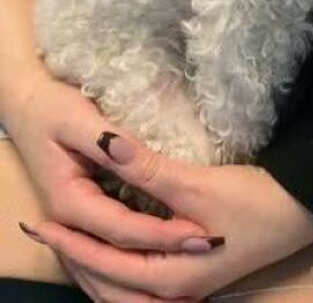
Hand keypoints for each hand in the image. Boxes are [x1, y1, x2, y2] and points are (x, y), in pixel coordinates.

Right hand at [6, 66, 218, 299]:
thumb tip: (126, 152)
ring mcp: (73, 226)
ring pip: (105, 275)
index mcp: (69, 200)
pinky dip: (127, 280)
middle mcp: (70, 222)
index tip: (201, 235)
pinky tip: (157, 285)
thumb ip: (106, 140)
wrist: (27, 107)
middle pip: (115, 261)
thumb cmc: (52, 108)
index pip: (122, 228)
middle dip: (161, 265)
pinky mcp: (82, 222)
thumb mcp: (77, 117)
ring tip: (186, 296)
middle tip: (206, 263)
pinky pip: (102, 264)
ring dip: (141, 289)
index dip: (162, 233)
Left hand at [24, 131, 312, 300]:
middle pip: (108, 289)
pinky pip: (142, 283)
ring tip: (75, 239)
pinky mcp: (197, 274)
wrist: (307, 208)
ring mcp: (187, 288)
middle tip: (48, 230)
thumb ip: (148, 169)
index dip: (69, 241)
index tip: (40, 220)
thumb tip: (105, 144)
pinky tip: (117, 245)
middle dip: (76, 259)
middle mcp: (175, 293)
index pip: (102, 265)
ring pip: (124, 291)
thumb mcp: (198, 184)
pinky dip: (119, 269)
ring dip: (96, 267)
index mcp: (170, 278)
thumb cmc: (256, 200)